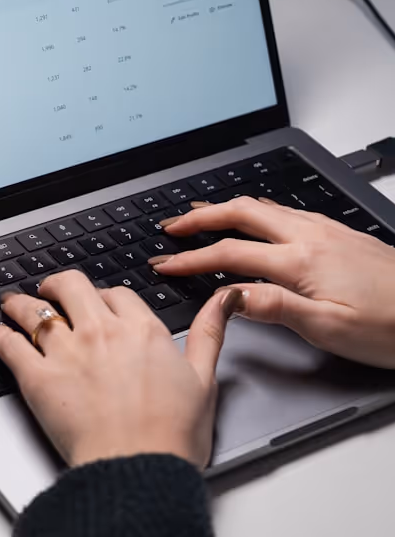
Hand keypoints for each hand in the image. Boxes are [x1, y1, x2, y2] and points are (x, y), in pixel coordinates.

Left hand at [0, 272, 241, 468]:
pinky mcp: (38, 379)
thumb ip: (210, 332)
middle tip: (51, 290)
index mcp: (141, 330)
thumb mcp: (204, 378)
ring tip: (12, 304)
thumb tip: (225, 299)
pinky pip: (11, 345)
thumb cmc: (172, 436)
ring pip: (35, 310)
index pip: (117, 294)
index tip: (101, 303)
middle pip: (71, 286)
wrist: (137, 471)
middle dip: (58, 284)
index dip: (106, 296)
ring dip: (20, 303)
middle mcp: (101, 332)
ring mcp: (67, 352)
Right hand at [149, 197, 394, 368]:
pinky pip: (285, 211)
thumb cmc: (392, 326)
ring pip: (263, 207)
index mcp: (301, 261)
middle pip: (241, 214)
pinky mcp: (340, 233)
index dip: (191, 259)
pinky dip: (256, 211)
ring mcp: (326, 230)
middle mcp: (311, 236)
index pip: (229, 254)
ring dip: (226, 209)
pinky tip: (257, 218)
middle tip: (171, 226)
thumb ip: (275, 306)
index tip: (164, 263)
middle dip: (199, 217)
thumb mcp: (329, 329)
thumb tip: (230, 295)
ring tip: (201, 215)